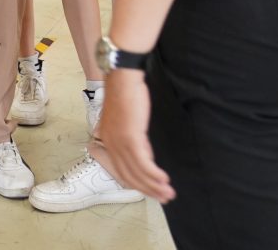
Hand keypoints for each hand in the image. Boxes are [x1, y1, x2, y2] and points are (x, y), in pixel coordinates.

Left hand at [91, 72, 172, 202]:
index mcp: (108, 141)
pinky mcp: (130, 137)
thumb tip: (146, 156)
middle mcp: (111, 144)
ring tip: (168, 193)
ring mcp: (119, 141)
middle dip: (148, 190)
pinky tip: (164, 179)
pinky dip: (153, 173)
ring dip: (154, 185)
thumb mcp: (129, 123)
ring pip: (137, 172)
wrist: (123, 78)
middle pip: (129, 176)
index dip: (138, 185)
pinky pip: (143, 162)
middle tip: (165, 198)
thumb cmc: (128, 96)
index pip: (122, 172)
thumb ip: (135, 140)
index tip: (153, 192)